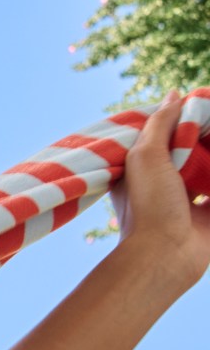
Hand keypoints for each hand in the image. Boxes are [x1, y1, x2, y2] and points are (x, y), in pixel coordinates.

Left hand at [114, 88, 209, 295]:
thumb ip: (160, 124)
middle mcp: (167, 181)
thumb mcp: (145, 156)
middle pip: (195, 147)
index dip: (185, 118)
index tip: (203, 100)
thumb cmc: (148, 206)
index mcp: (145, 169)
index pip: (167, 134)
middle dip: (208, 133)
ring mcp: (190, 198)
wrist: (165, 255)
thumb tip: (175, 94)